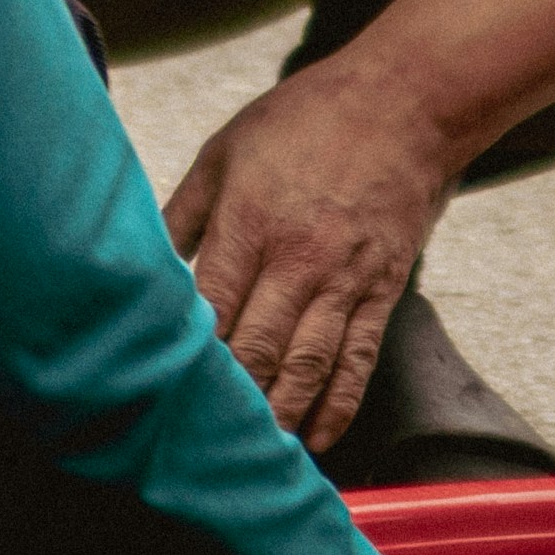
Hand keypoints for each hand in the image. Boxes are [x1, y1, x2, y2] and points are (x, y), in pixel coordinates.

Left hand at [164, 63, 455, 442]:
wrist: (407, 101)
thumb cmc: (309, 117)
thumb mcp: (226, 149)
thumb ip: (184, 212)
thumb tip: (148, 264)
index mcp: (250, 222)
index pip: (210, 310)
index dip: (185, 357)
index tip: (159, 392)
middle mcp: (298, 258)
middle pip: (256, 349)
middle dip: (228, 400)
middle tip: (198, 439)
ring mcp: (346, 278)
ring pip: (307, 365)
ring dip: (279, 415)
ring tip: (252, 453)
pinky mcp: (383, 287)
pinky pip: (358, 358)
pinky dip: (337, 403)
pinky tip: (317, 436)